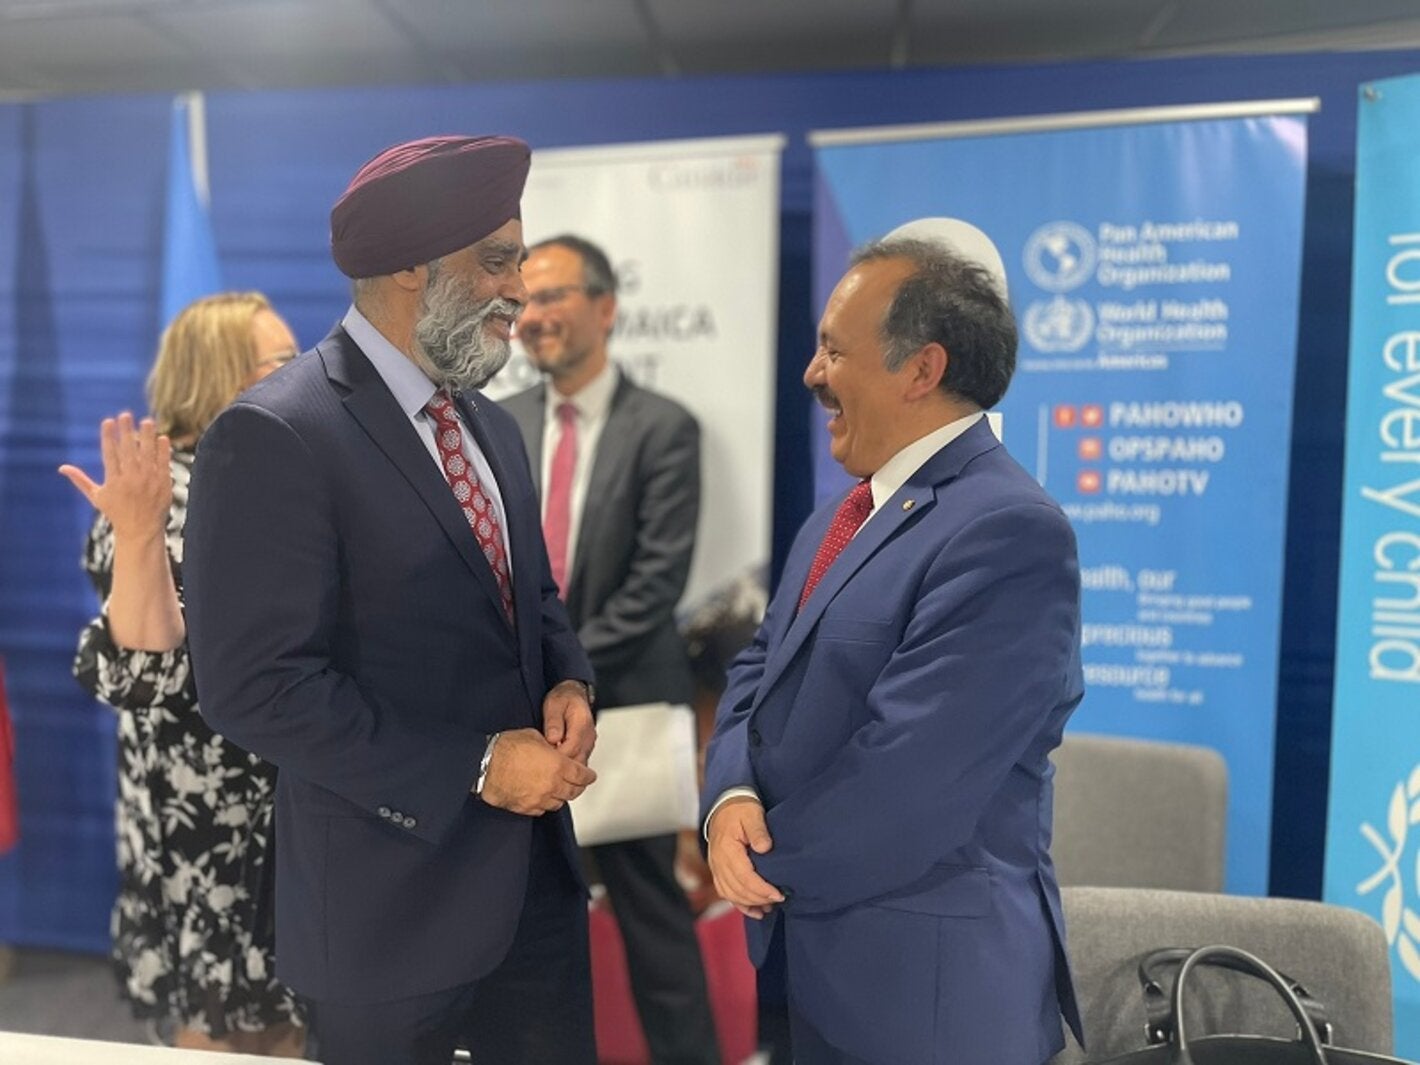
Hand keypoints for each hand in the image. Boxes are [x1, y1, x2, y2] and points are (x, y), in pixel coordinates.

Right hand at [59, 413, 171, 541]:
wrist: (140, 530)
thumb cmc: (116, 513)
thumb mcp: (97, 497)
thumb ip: (80, 480)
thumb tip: (62, 468)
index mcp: (113, 481)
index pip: (110, 454)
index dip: (109, 436)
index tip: (108, 421)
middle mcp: (130, 479)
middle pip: (128, 450)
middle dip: (126, 431)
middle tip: (125, 414)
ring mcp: (148, 481)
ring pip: (148, 454)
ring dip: (147, 436)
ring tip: (147, 421)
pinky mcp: (163, 484)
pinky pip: (163, 463)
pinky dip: (163, 451)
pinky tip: (162, 437)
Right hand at [480, 727, 595, 815]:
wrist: (484, 764)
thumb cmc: (506, 747)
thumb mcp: (534, 737)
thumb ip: (549, 747)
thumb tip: (553, 750)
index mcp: (558, 766)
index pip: (582, 775)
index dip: (588, 776)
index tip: (590, 776)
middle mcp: (552, 785)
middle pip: (573, 792)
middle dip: (577, 787)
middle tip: (578, 784)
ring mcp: (539, 799)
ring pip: (558, 803)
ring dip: (561, 796)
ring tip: (558, 790)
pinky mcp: (526, 808)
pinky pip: (541, 810)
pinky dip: (544, 804)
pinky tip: (542, 797)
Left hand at [542, 680, 594, 764]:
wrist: (573, 695)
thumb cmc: (563, 699)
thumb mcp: (554, 704)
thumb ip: (554, 722)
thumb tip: (553, 739)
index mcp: (582, 723)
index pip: (572, 747)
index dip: (557, 756)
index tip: (543, 757)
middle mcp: (588, 736)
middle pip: (577, 759)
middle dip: (560, 765)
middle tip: (543, 764)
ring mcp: (588, 743)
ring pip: (579, 763)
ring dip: (565, 767)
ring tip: (548, 765)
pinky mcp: (585, 748)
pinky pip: (579, 761)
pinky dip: (568, 765)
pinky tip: (555, 763)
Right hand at [707, 797, 783, 918]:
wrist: (724, 807)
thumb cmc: (740, 810)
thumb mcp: (752, 814)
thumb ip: (758, 831)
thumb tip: (765, 848)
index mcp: (727, 849)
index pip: (744, 876)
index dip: (761, 889)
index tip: (778, 894)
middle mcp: (718, 862)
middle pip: (738, 889)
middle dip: (759, 898)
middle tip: (779, 898)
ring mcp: (716, 868)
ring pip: (731, 894)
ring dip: (750, 903)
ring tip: (769, 907)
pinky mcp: (718, 872)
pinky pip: (726, 893)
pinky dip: (740, 905)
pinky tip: (755, 911)